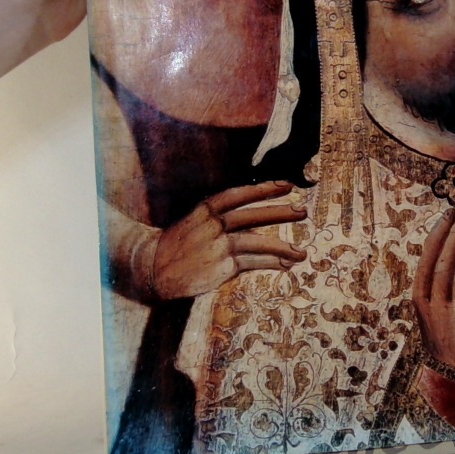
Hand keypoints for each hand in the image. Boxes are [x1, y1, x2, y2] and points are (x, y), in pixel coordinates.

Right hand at [151, 182, 308, 300]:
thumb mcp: (197, 222)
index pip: (238, 195)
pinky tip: (285, 265)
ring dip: (282, 248)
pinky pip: (252, 264)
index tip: (286, 185)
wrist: (152, 268)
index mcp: (205, 210)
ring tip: (302, 253)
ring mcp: (217, 247)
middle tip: (302, 211)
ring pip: (257, 244)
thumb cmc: (180, 244)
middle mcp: (213, 226)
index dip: (263, 189)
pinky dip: (271, 264)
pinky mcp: (221, 268)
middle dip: (279, 213)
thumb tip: (258, 227)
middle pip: (252, 216)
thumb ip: (225, 220)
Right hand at [413, 205, 454, 379]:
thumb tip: (440, 258)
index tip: (447, 215)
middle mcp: (433, 305)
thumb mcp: (435, 318)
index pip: (427, 259)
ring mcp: (452, 310)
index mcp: (420, 302)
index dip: (438, 234)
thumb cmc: (451, 346)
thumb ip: (436, 292)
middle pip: (444, 257)